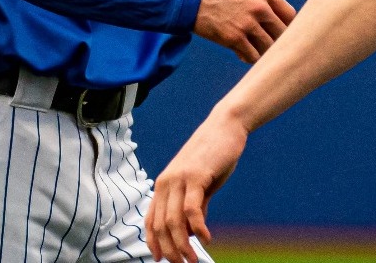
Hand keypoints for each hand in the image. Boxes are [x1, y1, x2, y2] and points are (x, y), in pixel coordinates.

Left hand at [148, 113, 247, 262]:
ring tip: (194, 259)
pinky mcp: (195, 176)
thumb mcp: (199, 185)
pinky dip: (198, 228)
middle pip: (161, 226)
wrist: (224, 127)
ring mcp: (179, 179)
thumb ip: (194, 206)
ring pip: (173, 221)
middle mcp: (165, 183)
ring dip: (183, 245)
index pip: (151, 221)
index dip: (154, 243)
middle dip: (170, 251)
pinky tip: (206, 238)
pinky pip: (192, 209)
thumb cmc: (213, 156)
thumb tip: (191, 232)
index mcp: (162, 185)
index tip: (161, 260)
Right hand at [193, 0, 294, 63]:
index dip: (290, 28)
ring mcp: (247, 24)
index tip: (283, 35)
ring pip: (269, 48)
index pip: (290, 16)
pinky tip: (243, 56)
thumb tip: (280, 19)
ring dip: (264, 53)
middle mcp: (260, 7)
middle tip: (273, 49)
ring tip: (255, 52)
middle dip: (279, 43)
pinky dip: (250, 59)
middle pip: (283, 34)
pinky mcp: (234, 38)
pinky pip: (253, 57)